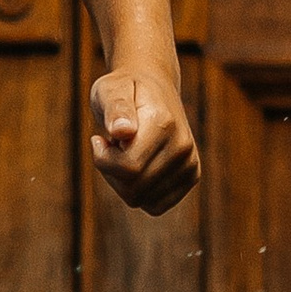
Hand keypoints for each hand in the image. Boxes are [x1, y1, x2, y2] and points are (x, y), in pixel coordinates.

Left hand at [89, 64, 200, 213]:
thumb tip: (122, 131)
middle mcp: (183, 147)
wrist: (155, 86)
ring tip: (128, 151)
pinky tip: (138, 166)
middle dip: (111, 171)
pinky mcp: (192, 176)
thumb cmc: (126, 88)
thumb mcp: (111, 89)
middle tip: (112, 145)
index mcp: (164, 124)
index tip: (99, 139)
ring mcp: (190, 163)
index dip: (103, 158)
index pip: (128, 167)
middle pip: (132, 189)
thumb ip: (115, 108)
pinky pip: (155, 206)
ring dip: (123, 181)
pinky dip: (139, 192)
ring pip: (140, 199)